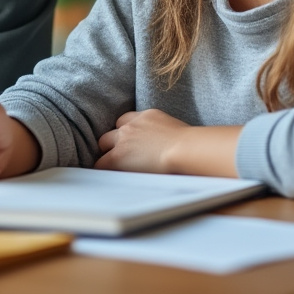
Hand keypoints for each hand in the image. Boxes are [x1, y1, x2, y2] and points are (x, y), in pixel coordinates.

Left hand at [96, 110, 241, 176]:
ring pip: (103, 143)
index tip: (129, 143)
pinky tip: (105, 177)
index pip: (127, 120)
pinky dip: (103, 169)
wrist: (185, 149)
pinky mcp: (118, 156)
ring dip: (107, 154)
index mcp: (147, 115)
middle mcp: (131, 125)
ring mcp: (122, 139)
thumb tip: (175, 146)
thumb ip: (166, 134)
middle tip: (119, 156)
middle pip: (112, 130)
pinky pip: (102, 163)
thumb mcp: (177, 131)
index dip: (126, 132)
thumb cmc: (191, 146)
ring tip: (110, 167)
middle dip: (113, 142)